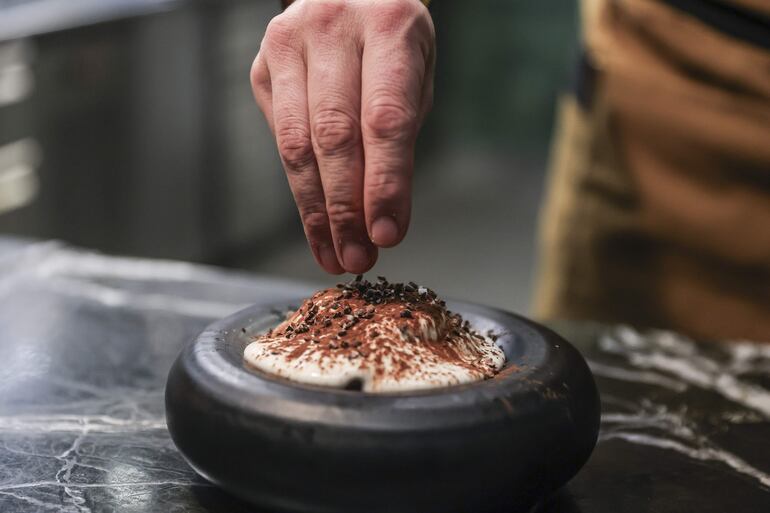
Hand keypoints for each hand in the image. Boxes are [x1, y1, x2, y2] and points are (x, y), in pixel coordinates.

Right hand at [251, 0, 434, 273]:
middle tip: (356, 256)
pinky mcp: (262, 65)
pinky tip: (315, 215)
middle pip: (333, 136)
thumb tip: (383, 218)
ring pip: (296, 143)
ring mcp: (287, 42)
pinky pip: (278, 136)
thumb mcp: (416, 76)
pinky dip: (299, 184)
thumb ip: (401, 140)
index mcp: (388, 24)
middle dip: (345, 209)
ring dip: (316, 210)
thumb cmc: (392, 41)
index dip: (384, 184)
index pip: (384, 120)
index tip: (387, 233)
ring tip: (333, 252)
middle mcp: (332, 26)